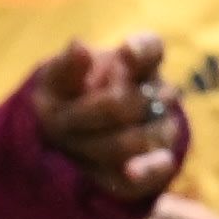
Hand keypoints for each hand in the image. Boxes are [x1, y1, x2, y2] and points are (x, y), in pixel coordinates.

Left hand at [23, 38, 186, 214]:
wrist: (72, 138)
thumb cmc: (67, 98)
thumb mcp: (55, 80)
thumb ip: (67, 67)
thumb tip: (81, 48)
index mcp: (137, 63)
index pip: (151, 49)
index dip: (141, 49)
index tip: (126, 50)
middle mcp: (158, 92)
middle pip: (128, 101)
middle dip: (87, 113)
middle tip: (57, 121)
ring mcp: (162, 126)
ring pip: (136, 137)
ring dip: (95, 144)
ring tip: (70, 144)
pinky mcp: (160, 160)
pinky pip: (160, 165)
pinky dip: (146, 168)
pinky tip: (131, 171)